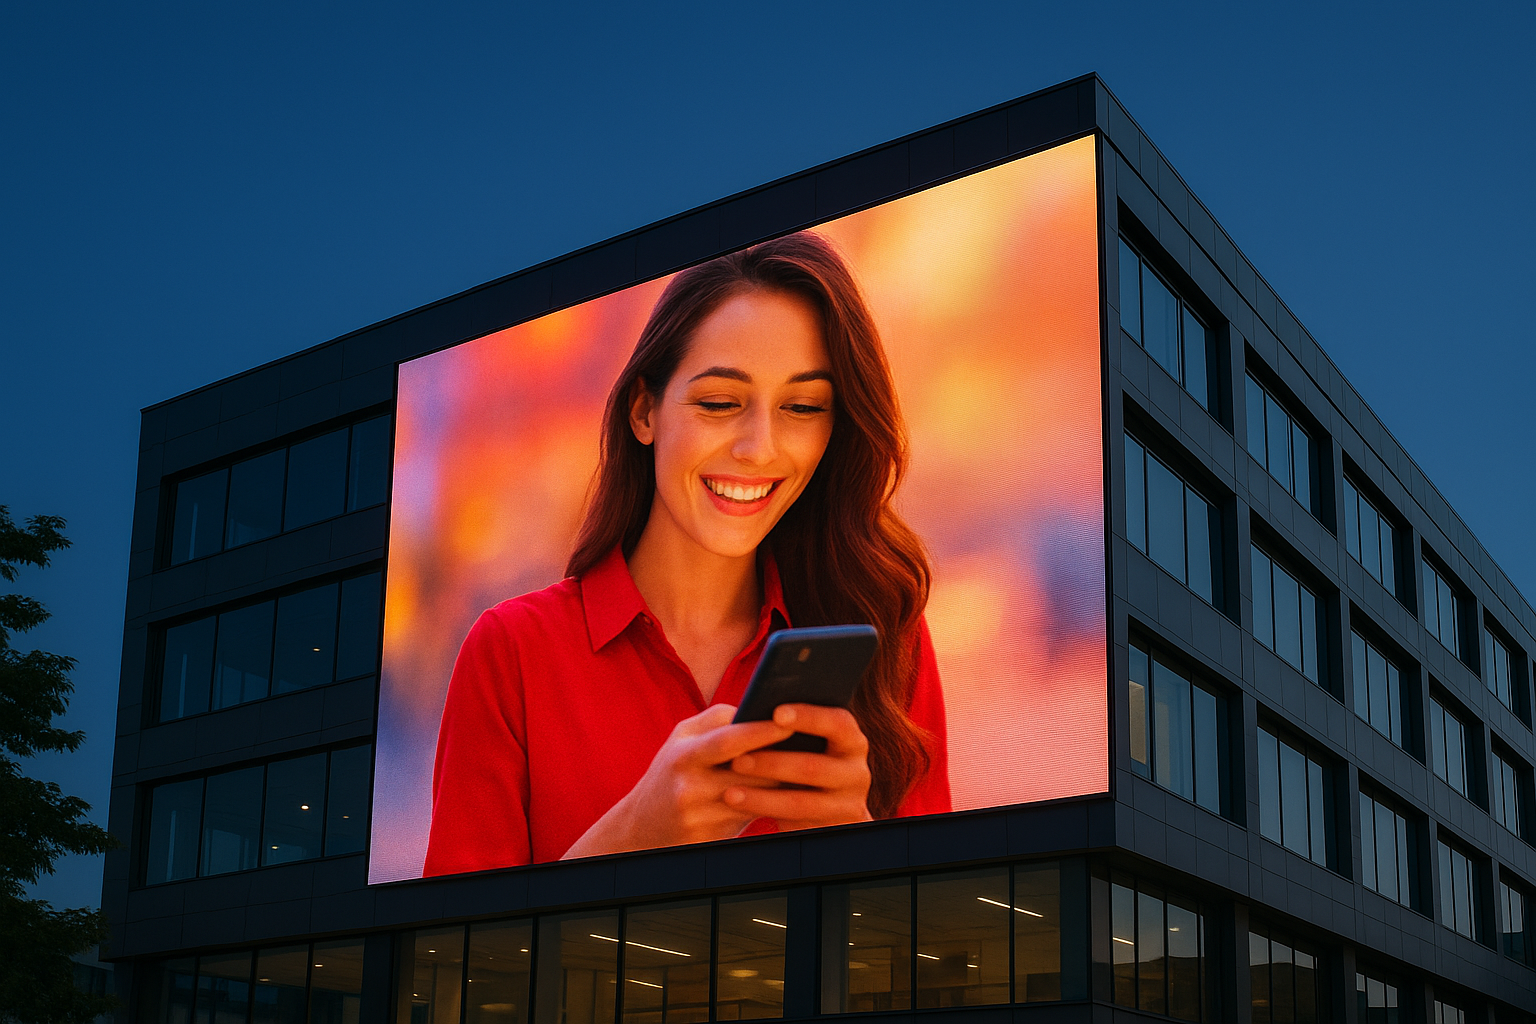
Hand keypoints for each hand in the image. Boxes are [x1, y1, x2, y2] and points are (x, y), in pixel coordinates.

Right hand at [561, 704, 792, 858]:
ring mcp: (699, 816)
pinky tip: (794, 794)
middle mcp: (689, 786)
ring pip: (754, 797)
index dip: (762, 730)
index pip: (728, 740)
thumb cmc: (671, 772)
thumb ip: (718, 720)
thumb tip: (760, 707)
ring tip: (813, 768)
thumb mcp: (682, 740)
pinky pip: (749, 818)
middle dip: (782, 758)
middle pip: (748, 772)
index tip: (792, 720)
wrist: (639, 827)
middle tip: (817, 744)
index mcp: (683, 754)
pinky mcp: (709, 838)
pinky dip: (771, 804)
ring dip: (783, 783)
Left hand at [724, 704, 872, 830]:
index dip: (808, 716)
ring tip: (729, 793)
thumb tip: (751, 714)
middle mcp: (857, 773)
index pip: (838, 723)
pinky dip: (766, 815)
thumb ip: (792, 731)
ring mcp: (848, 806)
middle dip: (771, 763)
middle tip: (736, 760)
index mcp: (853, 742)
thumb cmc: (809, 763)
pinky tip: (742, 810)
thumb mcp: (812, 746)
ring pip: (801, 803)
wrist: (833, 812)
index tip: (776, 713)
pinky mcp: (832, 830)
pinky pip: (796, 825)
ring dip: (762, 798)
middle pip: (813, 767)